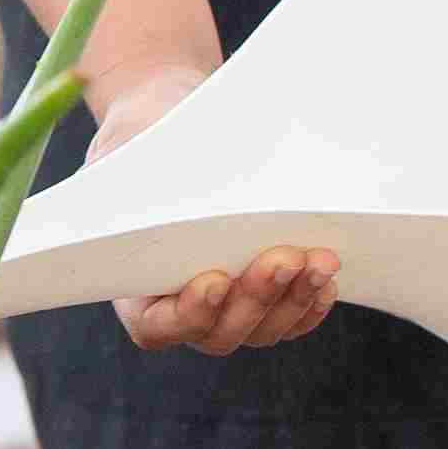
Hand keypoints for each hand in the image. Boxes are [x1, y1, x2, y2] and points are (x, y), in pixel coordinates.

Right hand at [86, 62, 340, 357]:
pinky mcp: (264, 291)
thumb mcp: (123, 146)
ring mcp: (226, 304)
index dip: (187, 314)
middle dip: (255, 300)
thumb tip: (163, 198)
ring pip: (261, 329)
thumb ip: (132, 178)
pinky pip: (289, 317)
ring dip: (292, 300)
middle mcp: (179, 303)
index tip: (216, 280)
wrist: (174, 116)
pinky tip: (325, 276)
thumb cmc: (142, 133)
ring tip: (319, 260)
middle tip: (284, 257)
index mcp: (133, 280)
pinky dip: (309, 302)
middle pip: (219, 333)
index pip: (155, 325)